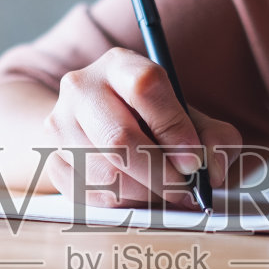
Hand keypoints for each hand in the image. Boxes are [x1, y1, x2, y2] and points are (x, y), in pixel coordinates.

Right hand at [42, 47, 240, 207]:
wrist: (99, 126)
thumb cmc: (154, 122)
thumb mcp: (190, 118)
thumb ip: (216, 139)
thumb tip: (212, 172)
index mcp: (119, 65)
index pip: (145, 87)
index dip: (175, 128)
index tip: (194, 160)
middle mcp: (81, 88)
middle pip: (119, 138)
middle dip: (161, 173)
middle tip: (184, 188)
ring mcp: (59, 125)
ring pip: (105, 173)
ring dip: (144, 194)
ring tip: (163, 192)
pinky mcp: (52, 160)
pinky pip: (90, 195)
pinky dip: (122, 204)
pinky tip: (139, 195)